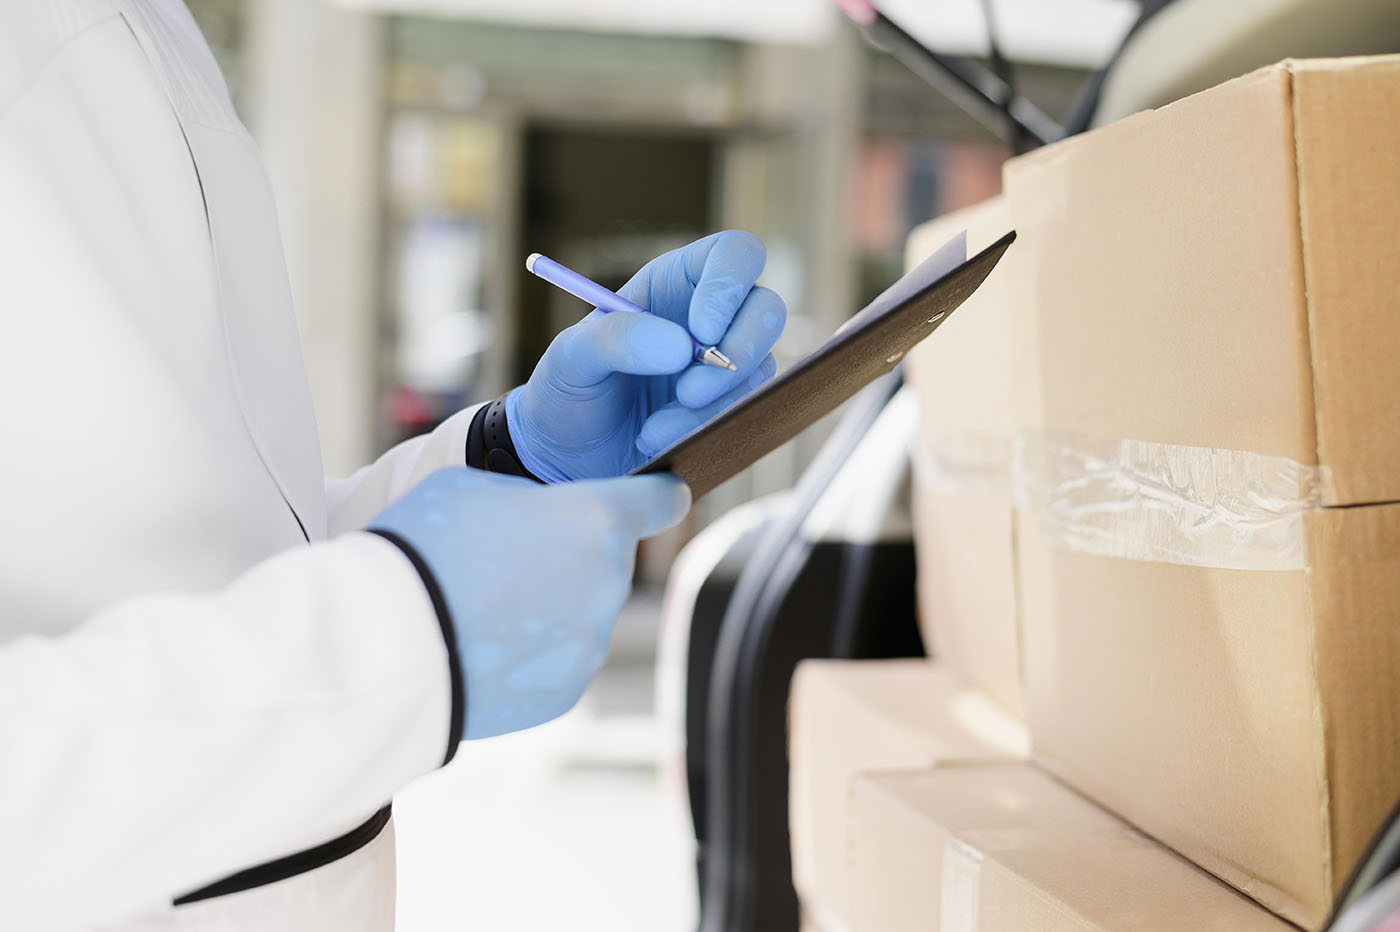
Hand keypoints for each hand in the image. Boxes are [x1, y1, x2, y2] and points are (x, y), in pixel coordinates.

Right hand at [369, 468, 689, 739]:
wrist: (389, 642)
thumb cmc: (426, 547)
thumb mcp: (473, 487)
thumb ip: (525, 500)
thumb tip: (533, 520)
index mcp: (595, 521)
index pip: (657, 501)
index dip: (658, 495)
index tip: (663, 497)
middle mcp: (609, 584)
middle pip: (603, 562)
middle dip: (568, 557)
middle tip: (502, 560)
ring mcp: (591, 645)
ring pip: (580, 615)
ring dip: (547, 608)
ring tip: (480, 608)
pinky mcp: (566, 693)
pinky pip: (556, 661)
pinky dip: (529, 654)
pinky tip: (481, 646)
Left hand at [507, 231, 785, 481]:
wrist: (567, 457)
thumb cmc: (566, 392)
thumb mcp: (570, 358)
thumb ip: (614, 339)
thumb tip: (682, 346)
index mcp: (676, 282)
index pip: (733, 255)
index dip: (730, 284)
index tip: (701, 330)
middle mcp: (711, 317)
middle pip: (767, 309)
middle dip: (739, 351)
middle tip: (691, 389)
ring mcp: (725, 365)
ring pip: (761, 368)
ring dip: (714, 403)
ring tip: (653, 429)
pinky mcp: (728, 408)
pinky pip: (745, 412)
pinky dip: (706, 429)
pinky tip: (659, 440)